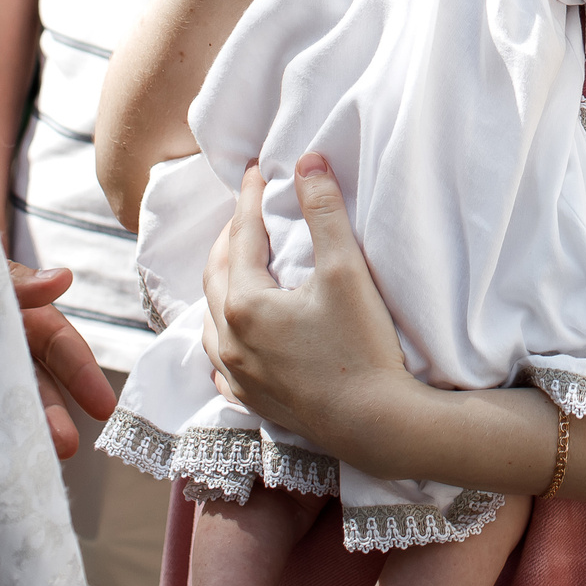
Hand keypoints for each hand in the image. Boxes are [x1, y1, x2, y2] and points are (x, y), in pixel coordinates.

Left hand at [9, 260, 115, 458]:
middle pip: (35, 388)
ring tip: (21, 463)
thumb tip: (63, 279)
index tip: (105, 407)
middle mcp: (6, 352)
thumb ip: (23, 282)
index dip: (85, 376)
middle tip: (66, 446)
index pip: (62, 349)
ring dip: (13, 433)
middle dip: (51, 418)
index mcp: (27, 321)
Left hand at [200, 156, 418, 470]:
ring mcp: (237, 375)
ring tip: (236, 266)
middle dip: (230, 238)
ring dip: (220, 286)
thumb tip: (307, 161)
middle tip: (247, 211)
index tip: (256, 170)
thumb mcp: (345, 271)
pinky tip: (232, 338)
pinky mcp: (252, 401)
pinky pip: (221, 364)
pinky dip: (222, 338)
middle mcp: (229, 340)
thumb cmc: (362, 346)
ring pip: (210, 320)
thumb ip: (323, 212)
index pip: (241, 237)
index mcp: (245, 304)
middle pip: (216, 275)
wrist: (375, 424)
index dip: (249, 198)